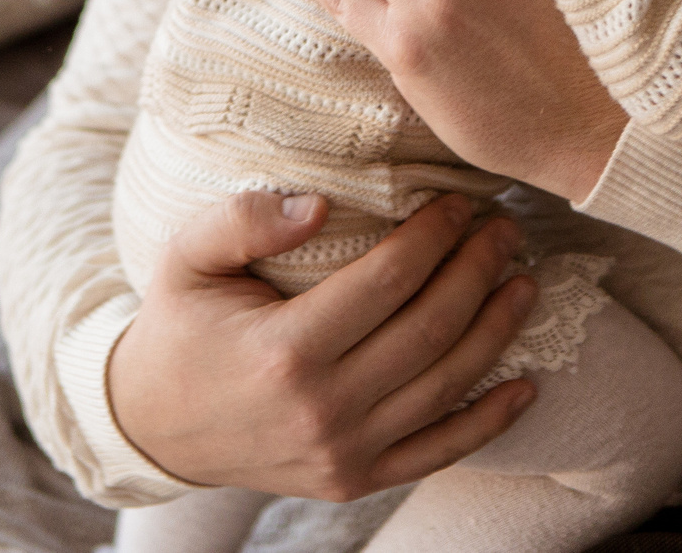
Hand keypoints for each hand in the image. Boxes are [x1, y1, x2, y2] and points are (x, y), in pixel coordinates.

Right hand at [108, 190, 539, 499]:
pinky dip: (489, 420)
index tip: (458, 202)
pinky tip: (525, 383)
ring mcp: (344, 452)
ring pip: (446, 385)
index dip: (433, 236)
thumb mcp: (186, 258)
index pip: (387, 281)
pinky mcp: (355, 479)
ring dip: (496, 330)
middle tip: (503, 230)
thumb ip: (245, 219)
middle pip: (429, 329)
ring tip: (522, 282)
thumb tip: (321, 205)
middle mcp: (323, 408)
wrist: (155, 424)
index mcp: (284, 349)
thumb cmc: (178, 327)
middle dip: (477, 271)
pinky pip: (439, 452)